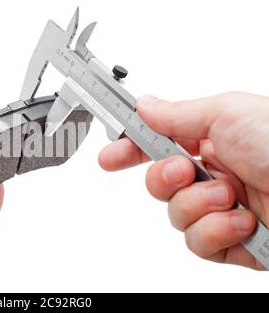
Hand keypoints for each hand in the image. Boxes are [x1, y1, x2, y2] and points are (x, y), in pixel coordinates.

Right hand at [98, 92, 268, 269]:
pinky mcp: (232, 243)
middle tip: (184, 170)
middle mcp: (215, 175)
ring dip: (198, 206)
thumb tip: (145, 107)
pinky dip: (216, 232)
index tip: (108, 155)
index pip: (158, 145)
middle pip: (158, 184)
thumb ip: (178, 114)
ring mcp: (222, 210)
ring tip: (230, 197)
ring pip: (175, 216)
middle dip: (165, 179)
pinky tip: (242, 223)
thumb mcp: (228, 113)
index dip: (129, 150)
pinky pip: (197, 244)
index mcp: (214, 141)